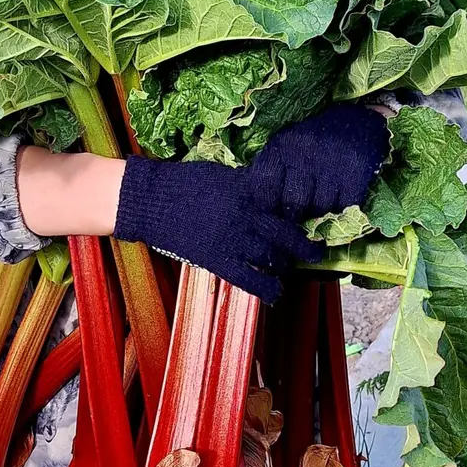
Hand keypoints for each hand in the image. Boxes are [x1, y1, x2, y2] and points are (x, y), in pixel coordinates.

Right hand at [114, 156, 320, 302]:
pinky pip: (250, 278)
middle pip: (285, 234)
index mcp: (249, 191)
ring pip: (271, 257)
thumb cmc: (183, 181)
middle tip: (314, 253)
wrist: (151, 200)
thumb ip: (247, 185)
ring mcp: (233, 239)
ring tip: (286, 268)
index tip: (309, 222)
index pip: (286, 205)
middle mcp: (247, 215)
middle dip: (303, 246)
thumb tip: (267, 193)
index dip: (301, 216)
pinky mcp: (217, 259)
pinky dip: (267, 287)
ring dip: (283, 265)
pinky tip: (275, 292)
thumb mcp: (222, 175)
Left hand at [246, 104, 389, 220]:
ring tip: (319, 205)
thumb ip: (272, 171)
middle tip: (299, 214)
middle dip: (295, 214)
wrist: (356, 120)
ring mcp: (331, 162)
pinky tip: (338, 200)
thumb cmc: (314, 140)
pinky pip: (343, 206)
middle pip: (293, 203)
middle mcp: (304, 152)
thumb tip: (257, 205)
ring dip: (319, 213)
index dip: (267, 204)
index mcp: (281, 146)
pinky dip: (340, 209)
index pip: (263, 186)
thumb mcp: (286, 145)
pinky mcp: (355, 171)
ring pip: (319, 208)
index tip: (275, 209)